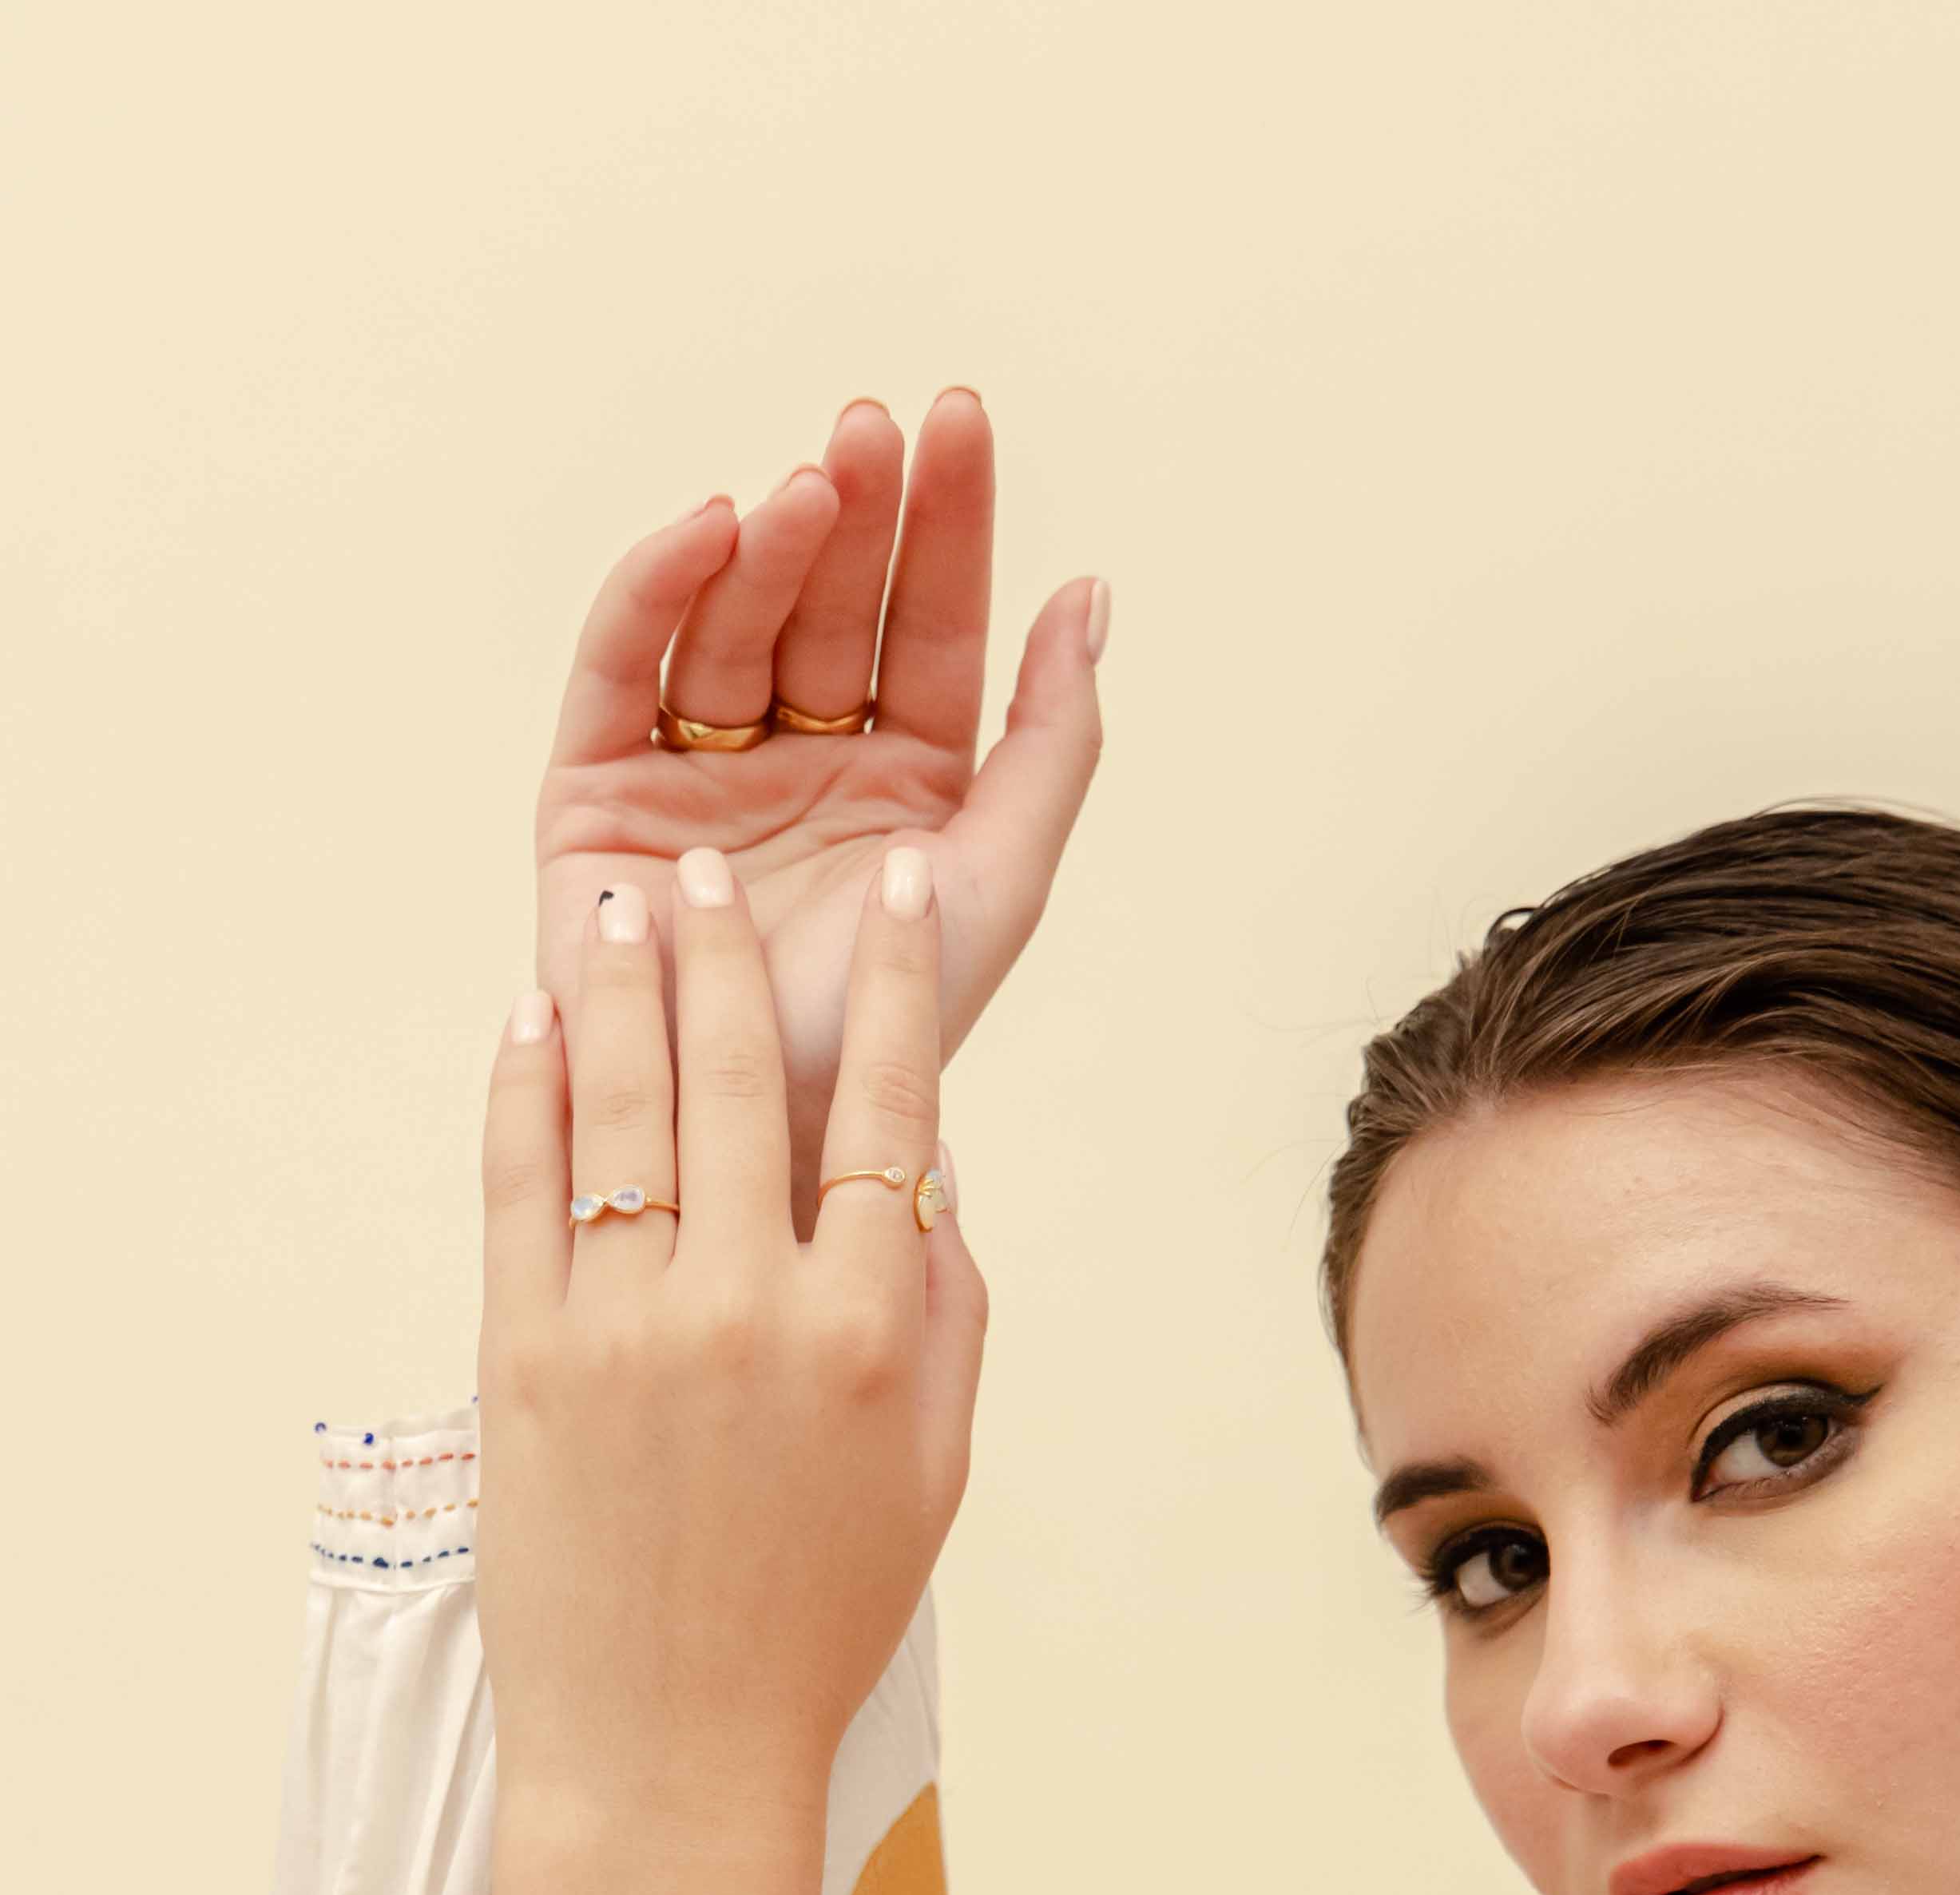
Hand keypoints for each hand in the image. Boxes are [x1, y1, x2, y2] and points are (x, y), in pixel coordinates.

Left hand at [470, 841, 980, 1894]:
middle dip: (730, 955)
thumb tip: (930, 1170)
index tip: (892, 896)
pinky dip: (523, 1088)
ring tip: (620, 909)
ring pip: (621, 1104)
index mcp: (871, 1332)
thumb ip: (944, 1312)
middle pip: (742, 1076)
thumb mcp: (931, 1471)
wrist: (669, 1750)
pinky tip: (529, 1021)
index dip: (893, 987)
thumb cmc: (815, 1619)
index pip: (891, 1112)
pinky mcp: (520, 1354)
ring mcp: (626, 1325)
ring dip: (620, 986)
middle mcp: (752, 1307)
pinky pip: (521, 1184)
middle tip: (718, 877)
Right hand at [534, 392, 1102, 1221]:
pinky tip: (708, 529)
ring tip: (807, 486)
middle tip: (873, 431)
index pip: (932, 623)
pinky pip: (626, 666)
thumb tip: (1091, 593)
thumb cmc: (888, 1031)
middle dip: (856, 513)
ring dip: (772, 544)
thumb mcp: (1001, 880)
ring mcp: (700, 768)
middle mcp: (804, 758)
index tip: (958, 422)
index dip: (944, 522)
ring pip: (735, 621)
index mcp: (907, 777)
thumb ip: (1053, 741)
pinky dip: (659, 590)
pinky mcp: (599, 788)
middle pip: (833, 604)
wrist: (763, 1139)